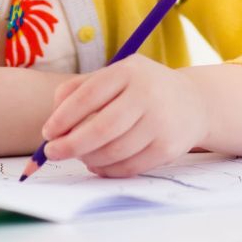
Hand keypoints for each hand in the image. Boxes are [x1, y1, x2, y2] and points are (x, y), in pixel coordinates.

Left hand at [39, 57, 208, 177]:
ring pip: (114, 152)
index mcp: (128, 71)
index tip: (47, 133)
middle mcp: (147, 95)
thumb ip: (80, 88)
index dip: (63, 117)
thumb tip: (53, 117)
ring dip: (88, 159)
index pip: (88, 96)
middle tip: (53, 153)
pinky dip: (107, 170)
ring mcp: (160, 123)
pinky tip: (98, 164)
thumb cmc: (142, 88)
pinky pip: (129, 167)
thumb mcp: (116, 75)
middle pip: (101, 128)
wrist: (194, 102)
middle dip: (71, 145)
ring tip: (79, 156)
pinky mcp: (168, 148)